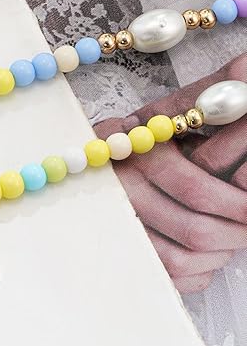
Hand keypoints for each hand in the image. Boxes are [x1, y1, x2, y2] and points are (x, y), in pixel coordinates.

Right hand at [96, 54, 246, 293]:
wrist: (111, 151)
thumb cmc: (163, 129)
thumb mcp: (187, 103)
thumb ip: (215, 94)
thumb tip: (244, 72)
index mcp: (134, 145)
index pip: (195, 186)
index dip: (240, 200)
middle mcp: (118, 184)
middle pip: (194, 230)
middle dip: (240, 229)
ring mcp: (115, 217)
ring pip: (181, 257)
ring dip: (222, 250)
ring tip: (235, 233)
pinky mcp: (119, 245)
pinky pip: (167, 274)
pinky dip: (199, 269)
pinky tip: (210, 249)